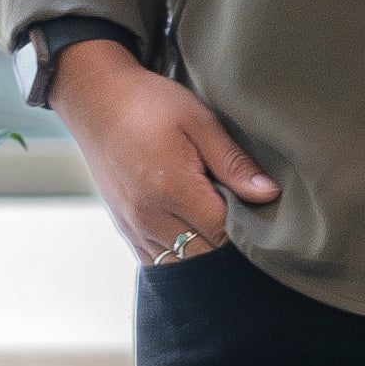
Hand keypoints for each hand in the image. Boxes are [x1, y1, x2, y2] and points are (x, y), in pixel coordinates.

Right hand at [48, 36, 276, 261]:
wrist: (96, 100)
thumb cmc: (149, 103)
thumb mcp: (199, 121)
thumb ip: (233, 163)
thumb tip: (268, 194)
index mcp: (172, 187)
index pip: (223, 231)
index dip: (247, 226)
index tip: (258, 210)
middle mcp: (149, 215)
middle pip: (203, 255)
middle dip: (228, 245)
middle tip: (241, 218)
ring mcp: (134, 226)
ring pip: (180, 265)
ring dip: (203, 251)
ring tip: (216, 223)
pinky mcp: (124, 228)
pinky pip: (156, 261)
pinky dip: (179, 255)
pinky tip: (192, 232)